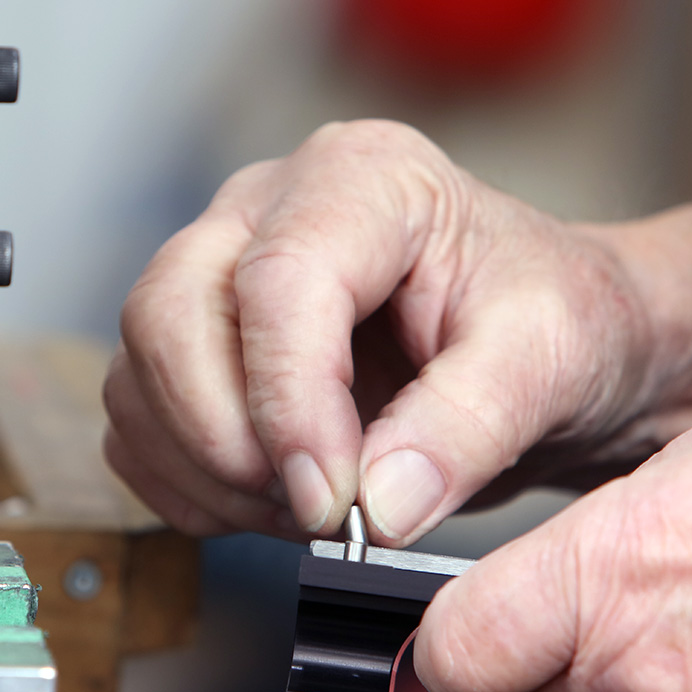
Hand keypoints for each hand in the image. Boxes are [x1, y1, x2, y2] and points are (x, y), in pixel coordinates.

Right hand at [103, 120, 666, 542]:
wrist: (552, 345)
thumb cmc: (555, 320)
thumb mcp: (549, 360)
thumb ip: (468, 427)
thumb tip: (379, 503)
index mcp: (362, 180)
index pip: (276, 280)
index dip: (289, 402)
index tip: (335, 501)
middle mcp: (266, 210)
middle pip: (167, 312)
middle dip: (225, 435)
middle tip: (317, 511)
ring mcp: (217, 277)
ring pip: (136, 374)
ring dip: (205, 471)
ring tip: (310, 511)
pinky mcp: (193, 349)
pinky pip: (135, 425)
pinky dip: (187, 487)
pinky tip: (271, 505)